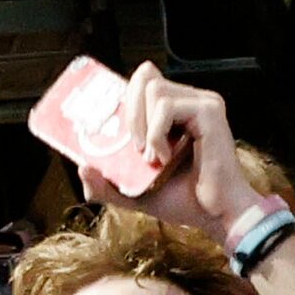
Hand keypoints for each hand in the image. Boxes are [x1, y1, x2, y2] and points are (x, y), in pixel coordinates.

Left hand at [77, 63, 257, 235]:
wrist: (213, 216)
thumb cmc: (182, 201)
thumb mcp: (132, 194)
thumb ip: (105, 185)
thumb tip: (81, 166)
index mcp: (172, 112)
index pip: (142, 80)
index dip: (123, 94)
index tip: (108, 122)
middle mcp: (188, 101)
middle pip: (144, 78)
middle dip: (128, 113)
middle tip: (135, 149)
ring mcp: (201, 102)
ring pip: (153, 89)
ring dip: (143, 126)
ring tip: (151, 156)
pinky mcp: (209, 110)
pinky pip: (167, 105)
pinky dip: (157, 133)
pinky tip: (165, 157)